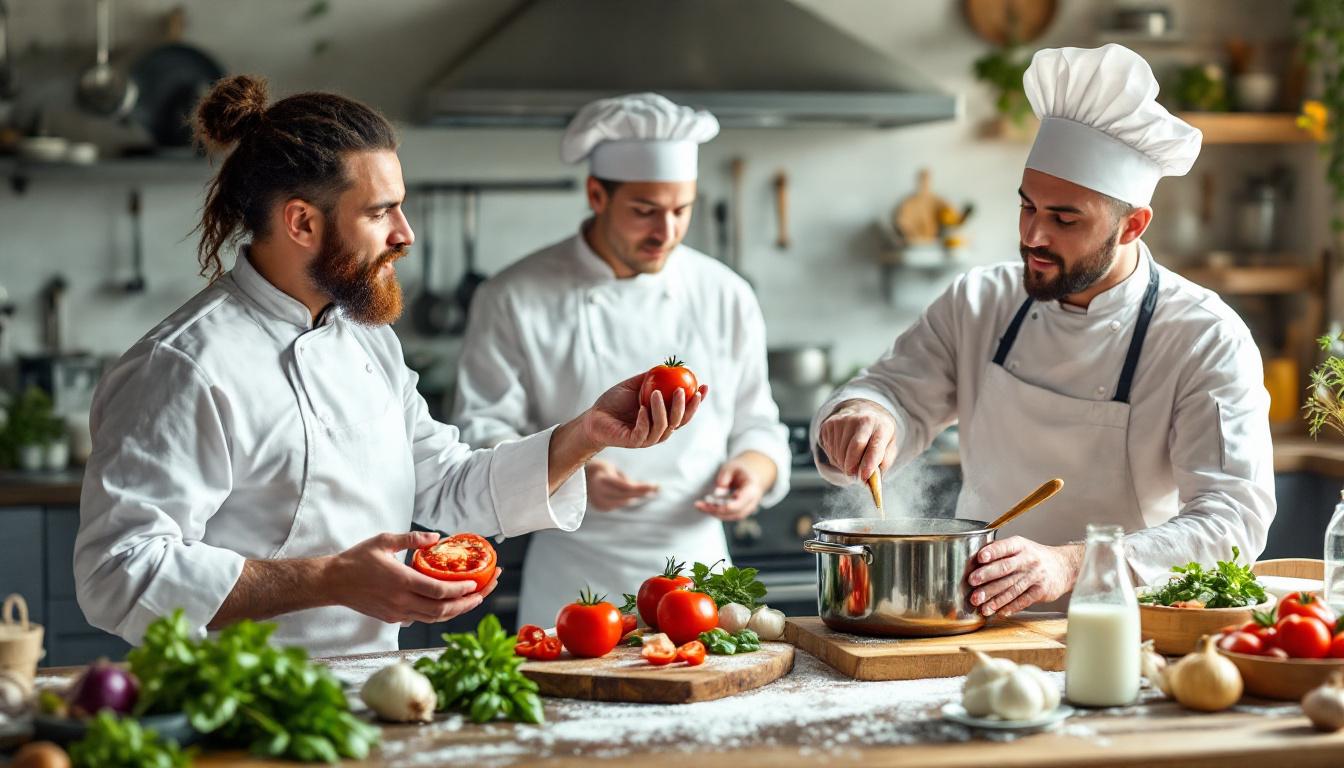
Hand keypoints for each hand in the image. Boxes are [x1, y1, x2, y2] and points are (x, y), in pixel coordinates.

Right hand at [324, 531, 500, 624]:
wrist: (332, 582)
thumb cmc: (357, 559)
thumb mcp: (384, 540)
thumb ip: (412, 539)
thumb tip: (437, 537)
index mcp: (401, 581)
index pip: (439, 591)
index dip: (461, 590)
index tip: (477, 584)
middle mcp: (401, 601)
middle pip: (442, 610)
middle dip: (467, 603)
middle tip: (485, 593)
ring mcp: (397, 613)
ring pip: (434, 619)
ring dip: (456, 611)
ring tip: (474, 600)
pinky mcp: (392, 618)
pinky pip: (422, 619)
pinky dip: (439, 614)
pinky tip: (450, 604)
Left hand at [580, 371, 707, 449]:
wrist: (593, 417)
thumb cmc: (614, 401)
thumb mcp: (635, 385)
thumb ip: (652, 378)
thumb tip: (670, 366)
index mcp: (663, 418)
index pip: (685, 411)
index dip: (697, 401)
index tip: (704, 386)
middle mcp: (659, 430)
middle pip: (679, 421)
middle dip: (685, 406)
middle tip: (683, 390)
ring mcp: (647, 438)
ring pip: (663, 427)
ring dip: (662, 410)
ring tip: (655, 392)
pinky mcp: (633, 442)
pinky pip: (644, 432)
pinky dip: (645, 419)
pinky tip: (642, 408)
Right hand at [586, 458, 658, 510]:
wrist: (580, 476)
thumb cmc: (598, 468)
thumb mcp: (610, 468)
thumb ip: (623, 479)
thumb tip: (637, 489)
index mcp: (601, 480)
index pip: (627, 487)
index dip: (642, 488)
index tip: (655, 485)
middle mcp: (599, 493)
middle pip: (627, 496)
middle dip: (643, 492)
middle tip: (657, 488)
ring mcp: (598, 502)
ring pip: (624, 502)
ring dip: (638, 496)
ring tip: (651, 490)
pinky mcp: (600, 507)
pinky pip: (618, 504)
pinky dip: (628, 499)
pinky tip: (638, 495)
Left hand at [694, 458, 767, 520]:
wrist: (753, 473)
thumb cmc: (741, 469)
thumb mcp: (732, 466)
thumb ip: (724, 477)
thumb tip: (717, 492)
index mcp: (752, 489)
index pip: (740, 503)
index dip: (726, 506)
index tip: (711, 505)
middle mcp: (752, 502)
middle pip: (734, 512)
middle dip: (715, 510)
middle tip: (699, 504)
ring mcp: (747, 509)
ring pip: (731, 516)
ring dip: (714, 512)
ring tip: (700, 505)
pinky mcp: (741, 511)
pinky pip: (729, 515)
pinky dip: (717, 512)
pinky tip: (706, 507)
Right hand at [817, 398, 897, 479]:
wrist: (863, 413)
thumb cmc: (876, 436)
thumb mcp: (888, 447)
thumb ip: (882, 464)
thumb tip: (870, 481)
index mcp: (882, 426)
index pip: (875, 446)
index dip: (869, 463)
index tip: (864, 477)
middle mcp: (862, 419)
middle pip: (854, 448)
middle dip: (853, 467)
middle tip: (853, 476)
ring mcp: (843, 420)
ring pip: (840, 451)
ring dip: (843, 464)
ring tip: (850, 461)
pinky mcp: (829, 424)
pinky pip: (829, 449)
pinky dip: (835, 457)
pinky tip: (842, 452)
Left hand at [966, 538, 1083, 615]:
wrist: (1064, 567)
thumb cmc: (1033, 557)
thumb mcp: (1020, 547)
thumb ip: (1000, 553)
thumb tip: (973, 563)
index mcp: (1020, 545)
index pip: (1005, 547)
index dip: (992, 552)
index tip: (980, 558)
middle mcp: (1028, 559)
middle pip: (1005, 569)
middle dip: (987, 576)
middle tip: (972, 583)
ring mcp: (1035, 576)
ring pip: (1012, 588)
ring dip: (995, 598)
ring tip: (980, 606)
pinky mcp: (1041, 591)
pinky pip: (1022, 601)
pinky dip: (1009, 607)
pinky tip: (998, 612)